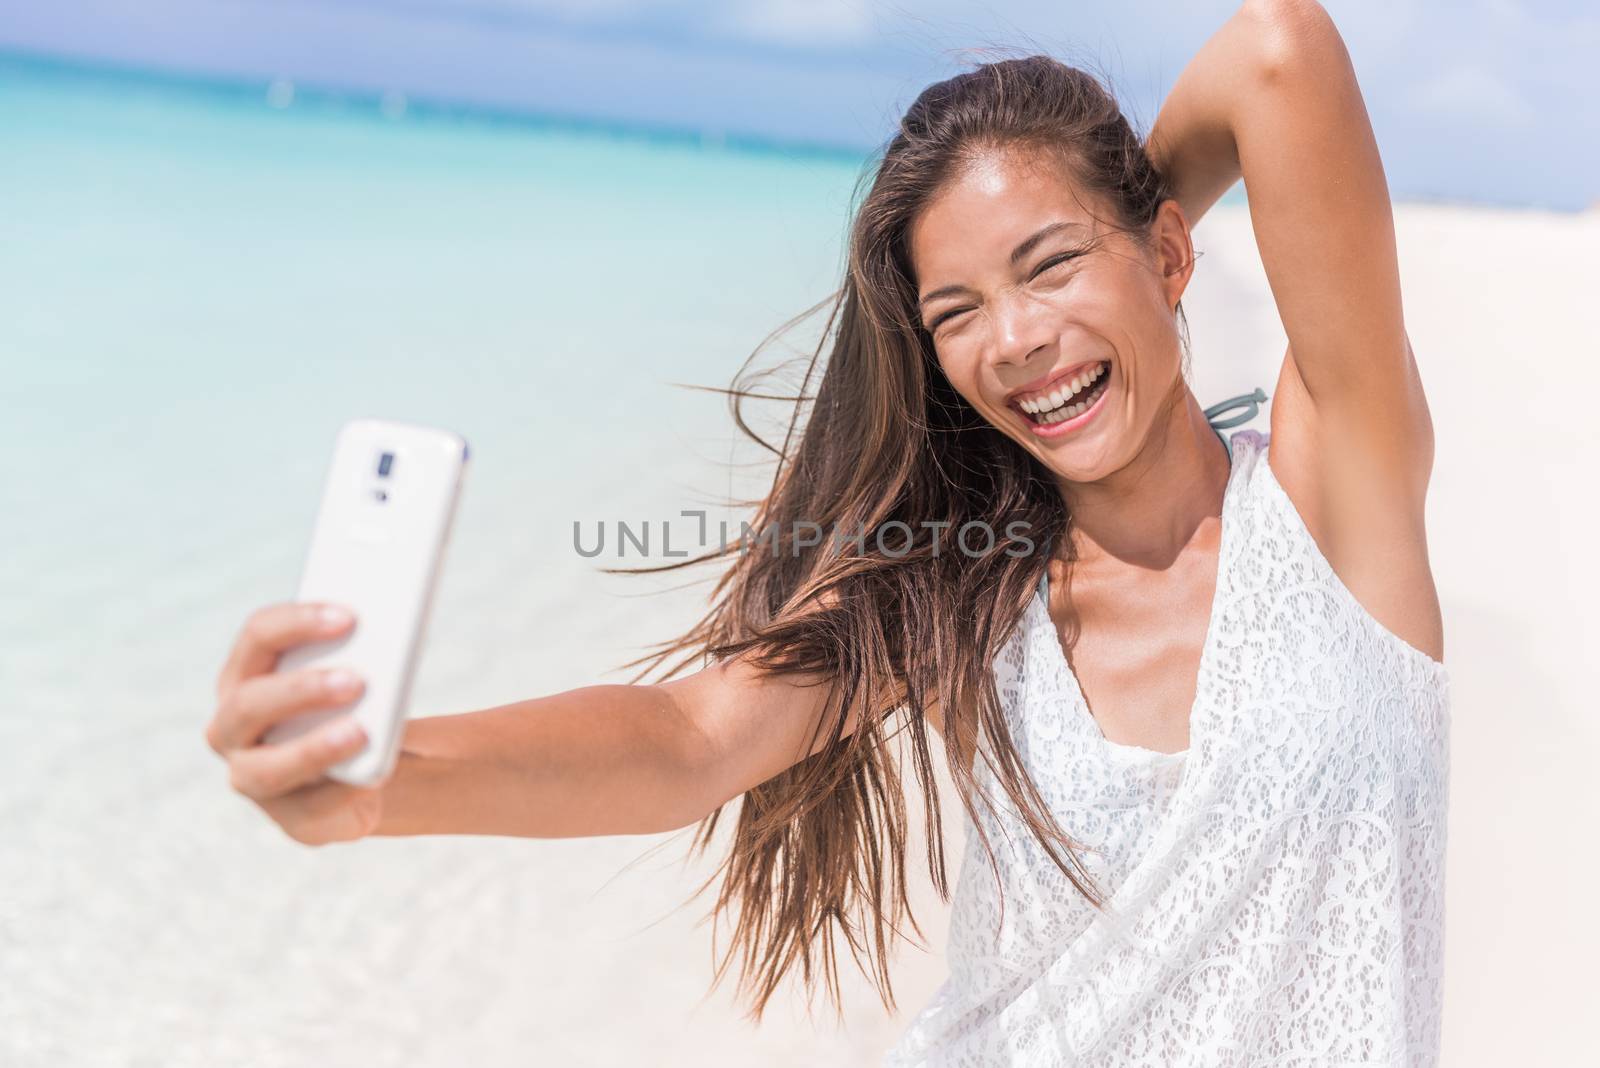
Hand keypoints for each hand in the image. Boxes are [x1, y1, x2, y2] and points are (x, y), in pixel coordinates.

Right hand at [204, 602, 382, 845]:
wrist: (368, 767)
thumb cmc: (353, 706)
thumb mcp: (352, 677)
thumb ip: (359, 655)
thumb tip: (393, 637)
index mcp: (244, 676)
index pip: (258, 637)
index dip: (297, 623)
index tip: (349, 617)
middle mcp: (232, 728)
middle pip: (250, 703)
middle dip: (301, 690)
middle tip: (356, 681)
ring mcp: (251, 778)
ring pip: (266, 769)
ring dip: (314, 749)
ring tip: (360, 733)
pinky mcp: (290, 819)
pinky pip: (311, 809)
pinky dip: (344, 791)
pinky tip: (372, 779)